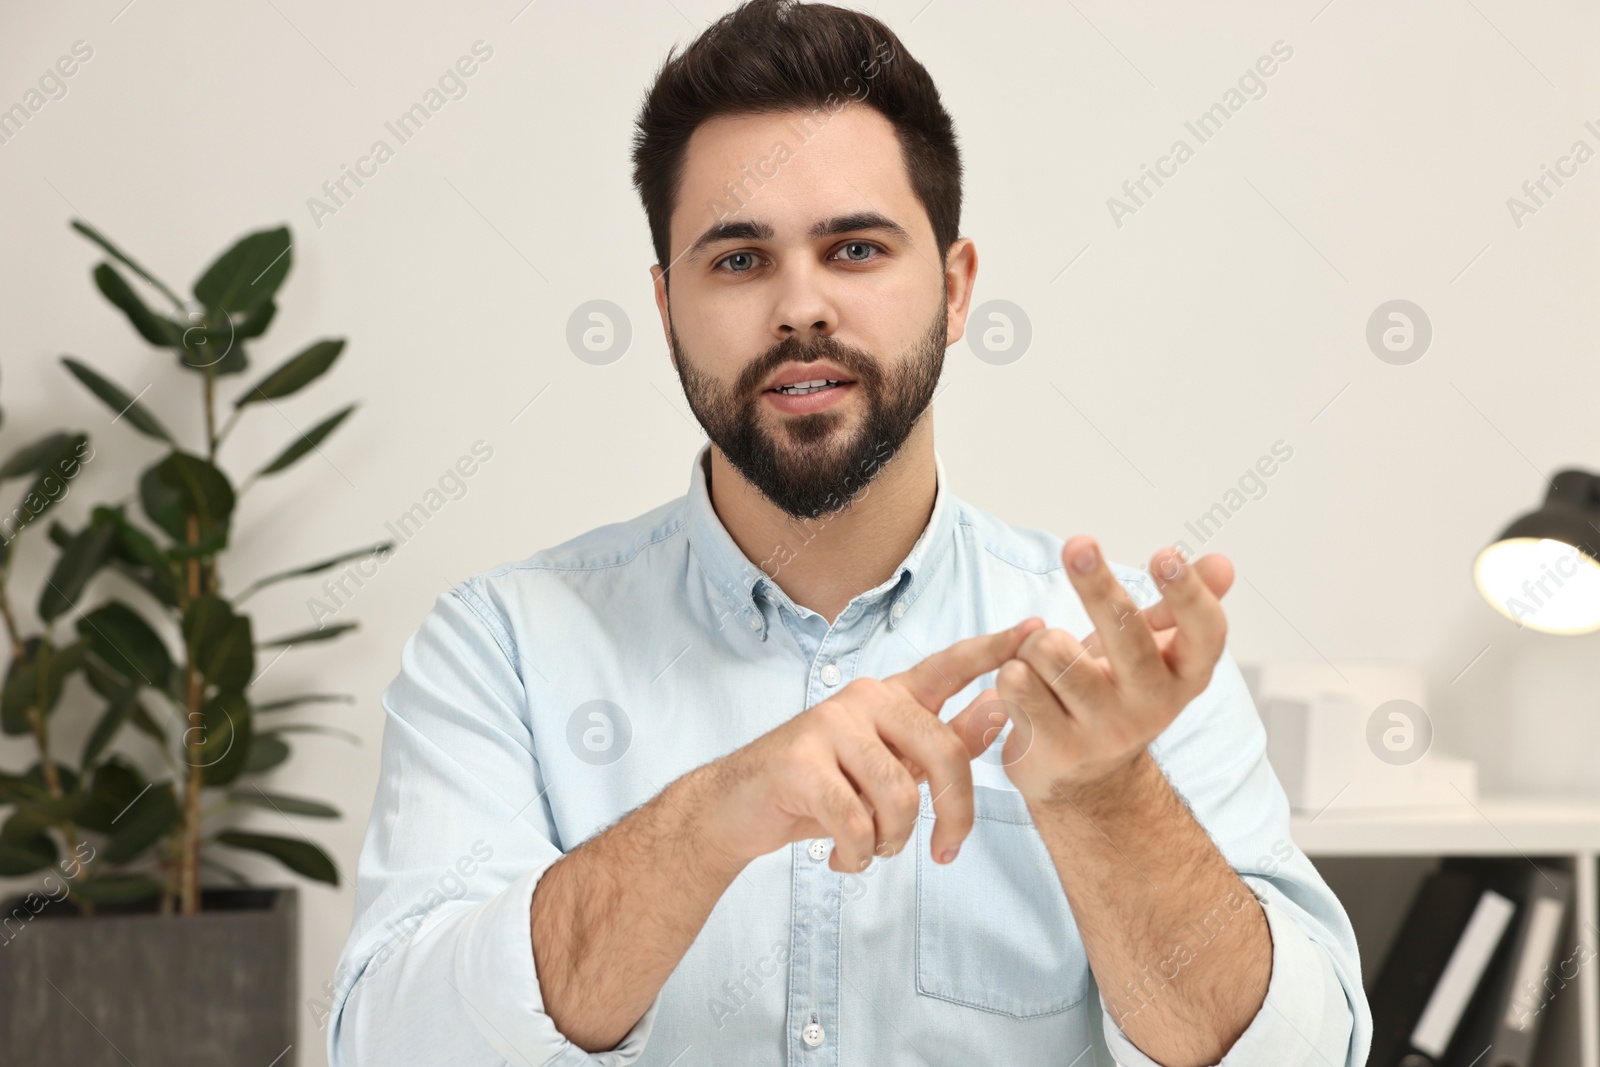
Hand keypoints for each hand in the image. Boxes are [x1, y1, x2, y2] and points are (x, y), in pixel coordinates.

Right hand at [698, 619, 1045, 873]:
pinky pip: (857, 821)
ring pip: (900, 797)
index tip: (1037, 627)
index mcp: (891, 697)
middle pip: (944, 753)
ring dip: (891, 841)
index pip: (949, 666)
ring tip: (869, 848)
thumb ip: (944, 740)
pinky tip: (841, 857)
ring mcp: (830, 725)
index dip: (994, 649)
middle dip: (954, 815)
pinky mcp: (801, 761)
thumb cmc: (822, 788)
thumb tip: (1000, 708)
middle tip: (943, 852)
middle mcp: (864, 699)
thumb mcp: (891, 767)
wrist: (739, 808)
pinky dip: (857, 853)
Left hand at [989, 539, 1232, 806]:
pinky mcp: (1056, 749)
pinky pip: (1016, 680)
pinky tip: (1022, 688)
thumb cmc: (1115, 696)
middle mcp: (1151, 707)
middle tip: (1079, 544)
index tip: (1165, 554)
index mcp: (1184, 677)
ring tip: (1042, 661)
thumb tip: (1223, 562)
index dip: (1188, 594)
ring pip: (1051, 649)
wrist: (1085, 783)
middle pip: (1123, 633)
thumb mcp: (1154, 654)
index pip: (1203, 632)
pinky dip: (1010, 671)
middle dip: (1095, 583)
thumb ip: (1181, 607)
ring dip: (1035, 642)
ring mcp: (1103, 731)